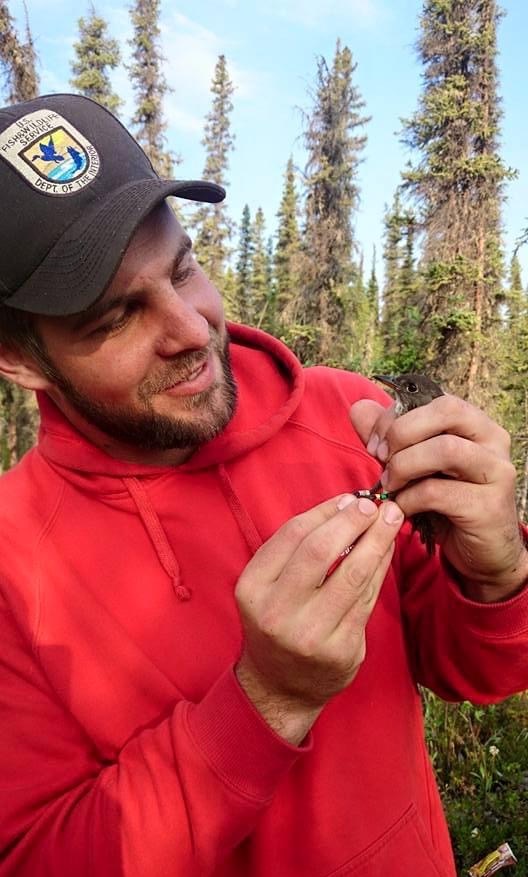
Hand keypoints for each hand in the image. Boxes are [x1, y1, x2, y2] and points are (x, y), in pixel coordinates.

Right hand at [235, 494, 403, 743]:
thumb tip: (346, 505)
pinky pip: (366, 599)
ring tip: (392, 520)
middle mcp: (276, 612)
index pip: (292, 535)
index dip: (326, 511)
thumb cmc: (278, 622)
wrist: (279, 686)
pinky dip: (380, 569)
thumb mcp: (267, 586)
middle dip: (352, 522)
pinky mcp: (341, 650)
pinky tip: (387, 551)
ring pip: (351, 574)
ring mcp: (309, 634)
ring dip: (377, 541)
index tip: (350, 498)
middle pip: (319, 551)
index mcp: (252, 588)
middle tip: (375, 505)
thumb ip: (296, 549)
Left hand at [350, 393, 527, 601]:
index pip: (434, 399)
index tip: (373, 444)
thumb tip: (358, 408)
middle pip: (446, 411)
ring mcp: (496, 471)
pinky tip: (401, 509)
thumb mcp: (413, 466)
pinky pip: (439, 492)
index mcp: (474, 423)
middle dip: (401, 432)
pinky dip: (409, 499)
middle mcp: (492, 440)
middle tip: (380, 458)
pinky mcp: (489, 505)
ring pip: (445, 449)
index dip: (395, 416)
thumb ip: (388, 436)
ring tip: (389, 485)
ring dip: (404, 466)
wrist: (482, 553)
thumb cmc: (446, 504)